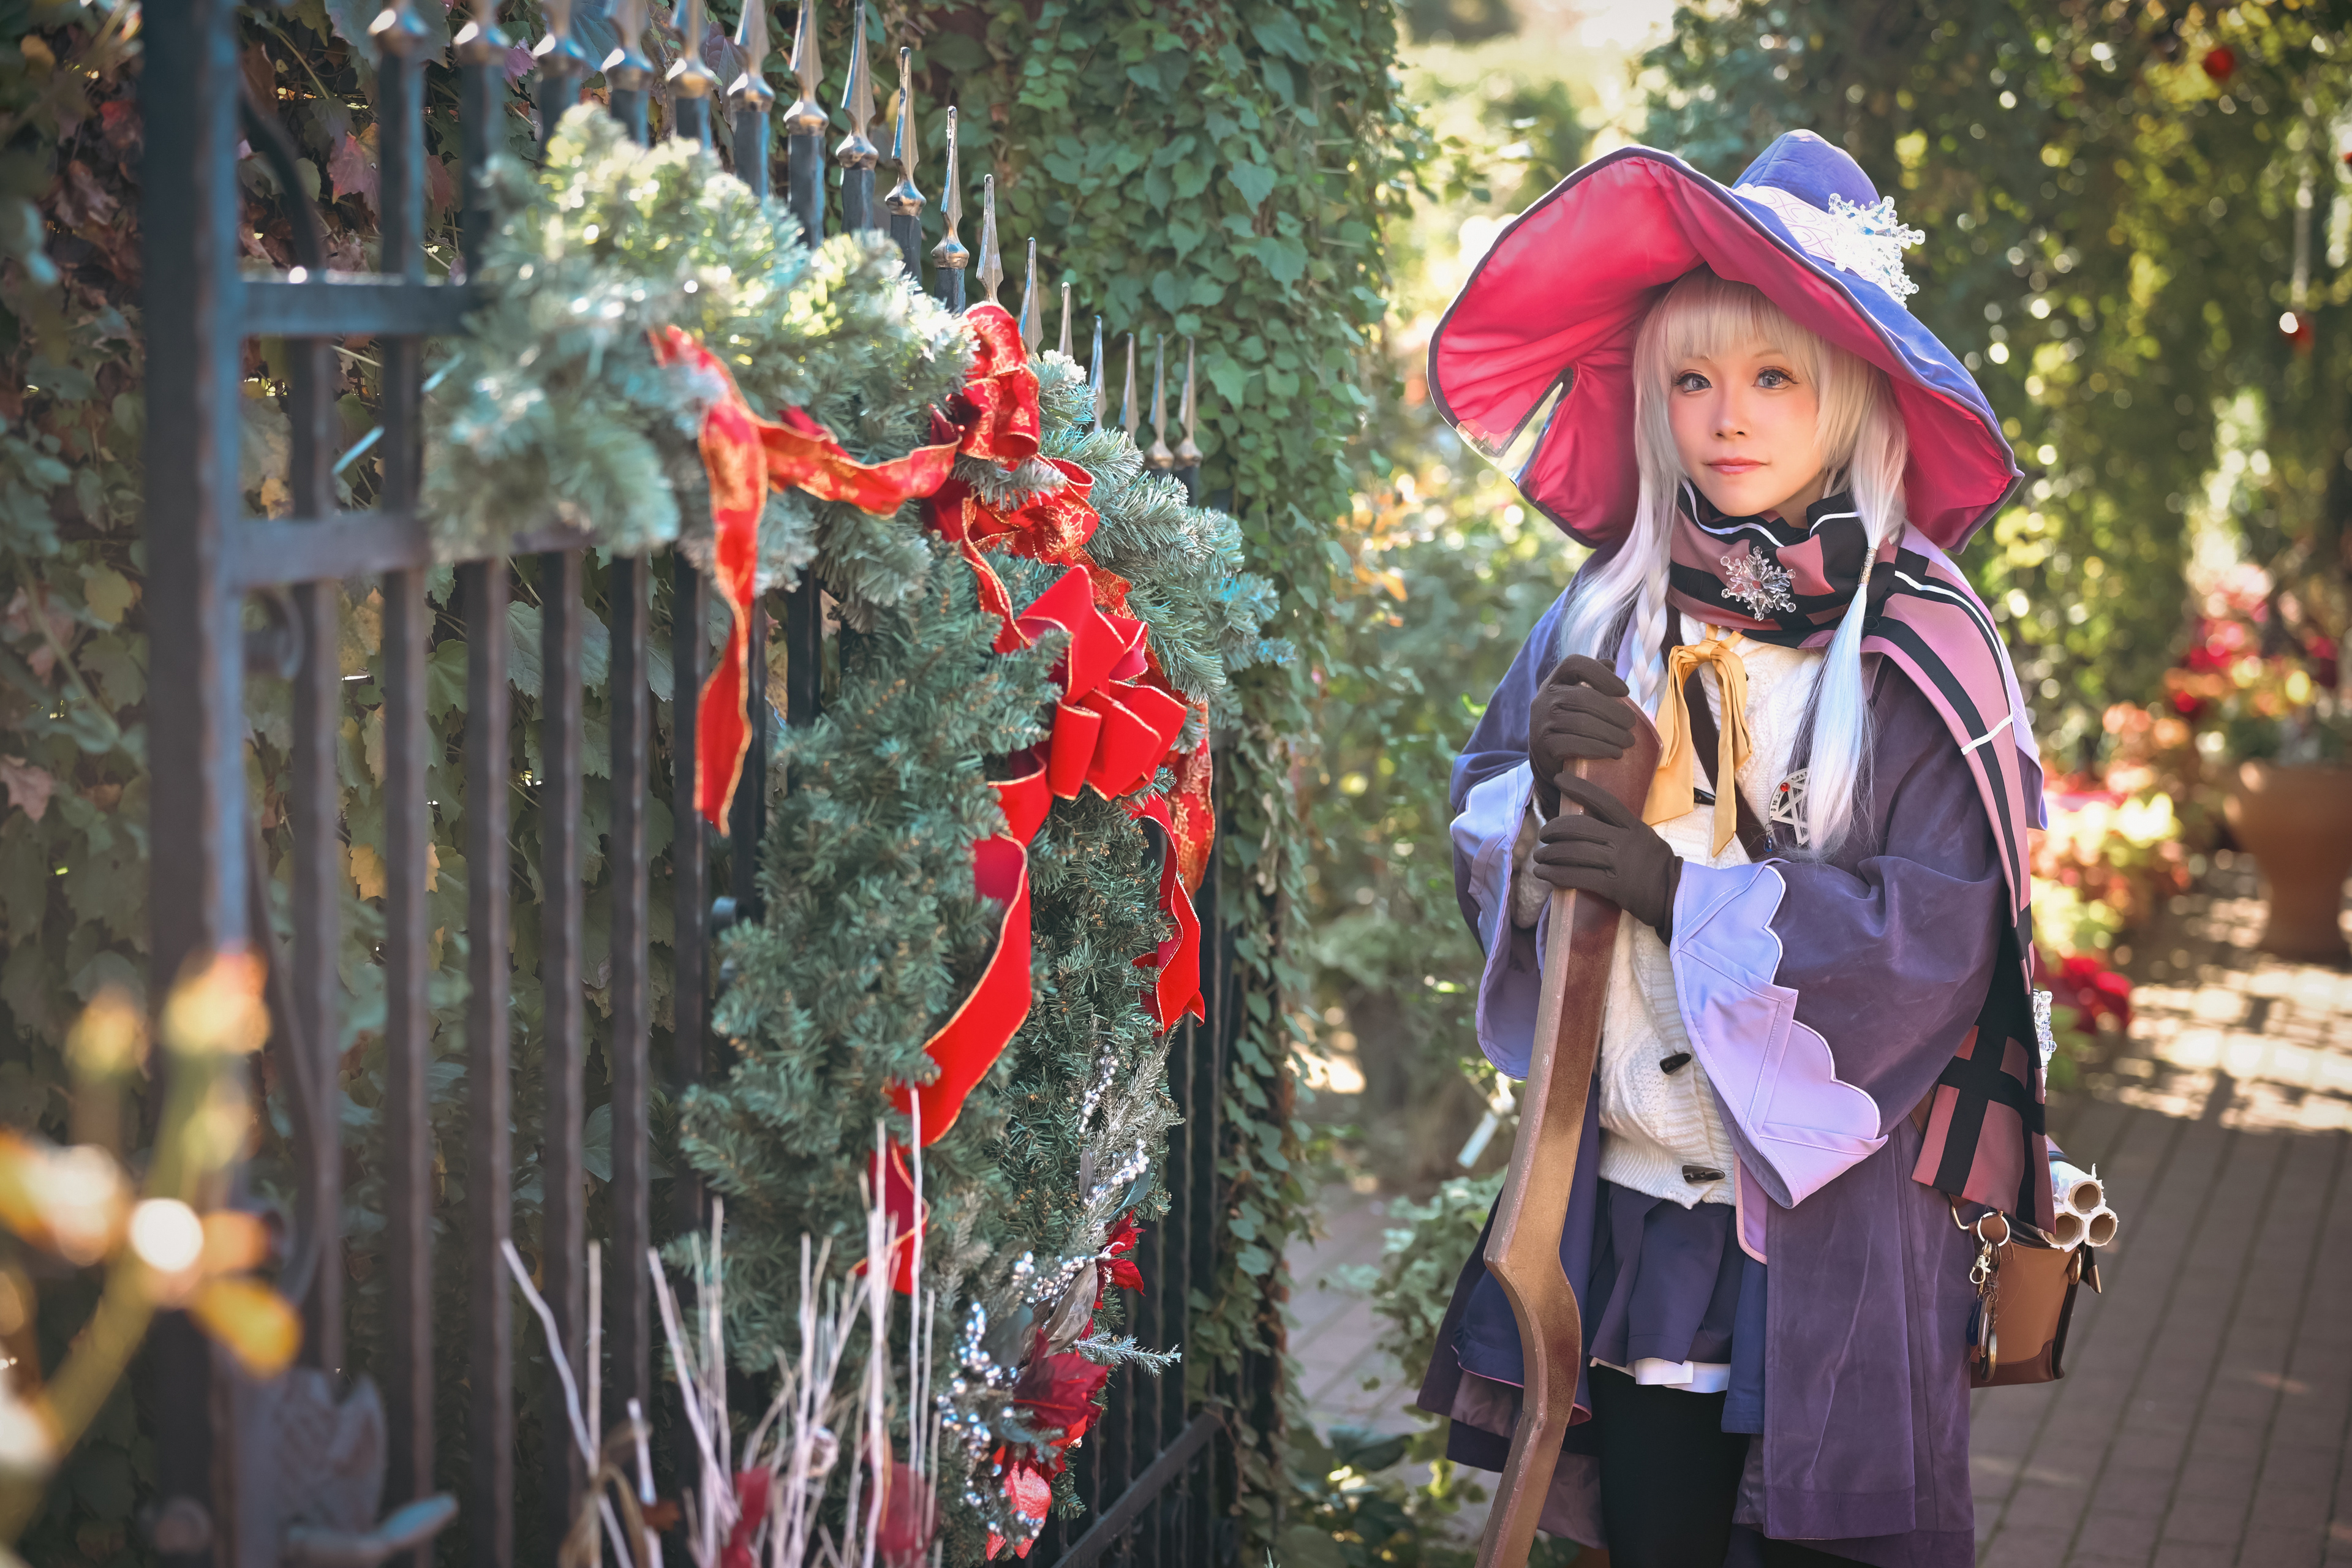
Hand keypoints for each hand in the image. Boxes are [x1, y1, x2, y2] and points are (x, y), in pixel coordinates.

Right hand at [1530, 655, 1635, 813]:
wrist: (1546, 757)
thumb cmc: (1569, 723)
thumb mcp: (1574, 698)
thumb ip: (1591, 680)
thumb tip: (1611, 664)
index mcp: (1554, 681)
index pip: (1574, 664)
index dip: (1602, 674)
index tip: (1625, 692)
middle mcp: (1544, 698)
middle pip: (1584, 697)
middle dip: (1614, 711)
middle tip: (1631, 724)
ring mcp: (1541, 722)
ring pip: (1582, 723)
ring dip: (1612, 733)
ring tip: (1628, 741)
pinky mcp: (1543, 746)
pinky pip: (1576, 745)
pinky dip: (1600, 749)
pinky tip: (1615, 753)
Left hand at [1532, 775, 1680, 936]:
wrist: (1676, 896)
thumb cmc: (1657, 867)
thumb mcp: (1645, 838)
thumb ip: (1623, 829)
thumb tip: (1594, 820)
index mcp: (1633, 826)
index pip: (1603, 800)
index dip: (1580, 788)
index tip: (1560, 779)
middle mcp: (1625, 841)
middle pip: (1579, 827)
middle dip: (1554, 829)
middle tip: (1544, 835)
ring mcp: (1619, 863)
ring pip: (1574, 852)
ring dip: (1550, 854)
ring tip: (1539, 856)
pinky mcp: (1614, 887)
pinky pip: (1577, 877)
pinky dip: (1555, 874)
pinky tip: (1543, 874)